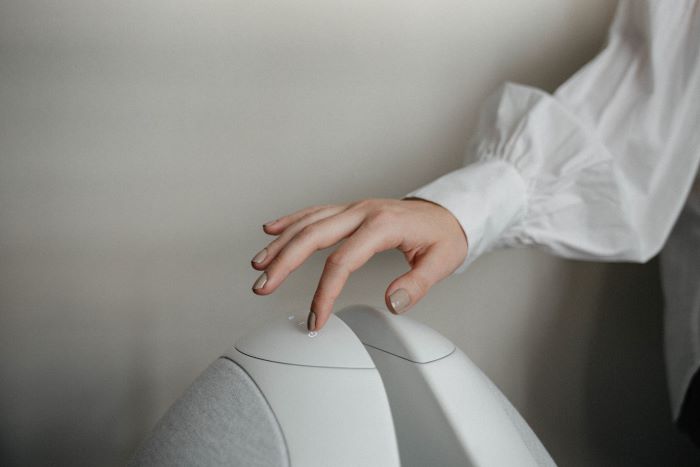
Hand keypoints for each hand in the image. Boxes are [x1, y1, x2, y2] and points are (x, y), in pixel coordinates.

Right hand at [250, 198, 467, 330]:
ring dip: (281, 244)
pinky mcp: (350, 210)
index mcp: (382, 226)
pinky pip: (315, 212)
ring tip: (258, 265)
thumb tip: (393, 303)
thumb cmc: (444, 237)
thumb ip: (417, 284)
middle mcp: (362, 212)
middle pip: (313, 235)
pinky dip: (291, 221)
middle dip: (284, 262)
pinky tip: (271, 230)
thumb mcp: (441, 262)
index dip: (324, 292)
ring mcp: (354, 208)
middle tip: (262, 286)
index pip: (342, 261)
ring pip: (308, 222)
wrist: (449, 211)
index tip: (315, 319)